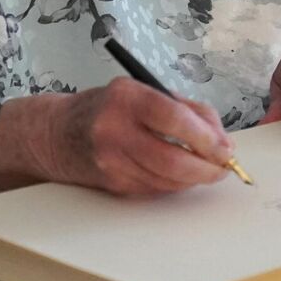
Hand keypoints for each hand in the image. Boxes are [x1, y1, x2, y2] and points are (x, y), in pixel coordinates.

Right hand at [0, 78, 234, 196]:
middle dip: (207, 168)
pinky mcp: (112, 183)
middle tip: (223, 167)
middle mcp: (115, 130)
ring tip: (206, 169)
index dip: (206, 137)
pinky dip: (174, 184)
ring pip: (167, 180)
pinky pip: (154, 189)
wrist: (56, 134)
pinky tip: (180, 175)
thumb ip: (185, 108)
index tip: (225, 148)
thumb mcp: (142, 92)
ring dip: (194, 179)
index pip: (174, 118)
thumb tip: (221, 137)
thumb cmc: (107, 108)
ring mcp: (111, 160)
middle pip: (172, 159)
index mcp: (126, 98)